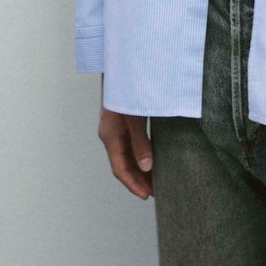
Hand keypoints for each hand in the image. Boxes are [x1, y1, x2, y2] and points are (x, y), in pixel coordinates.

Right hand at [97, 76, 152, 199]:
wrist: (122, 70)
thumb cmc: (125, 91)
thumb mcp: (134, 118)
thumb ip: (140, 143)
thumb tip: (147, 167)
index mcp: (110, 137)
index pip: (120, 169)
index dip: (133, 184)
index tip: (147, 195)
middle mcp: (110, 136)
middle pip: (123, 164)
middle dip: (138, 179)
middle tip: (155, 191)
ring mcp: (115, 129)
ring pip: (126, 156)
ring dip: (139, 169)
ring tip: (155, 179)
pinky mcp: (122, 122)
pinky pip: (129, 145)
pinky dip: (139, 155)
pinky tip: (150, 158)